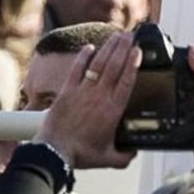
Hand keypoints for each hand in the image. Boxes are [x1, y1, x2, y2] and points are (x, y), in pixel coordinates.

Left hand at [33, 31, 139, 168]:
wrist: (55, 150)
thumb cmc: (81, 153)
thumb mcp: (109, 158)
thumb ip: (125, 155)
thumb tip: (134, 153)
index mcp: (112, 110)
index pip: (126, 81)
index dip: (133, 63)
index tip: (138, 50)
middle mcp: (99, 96)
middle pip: (115, 66)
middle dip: (124, 48)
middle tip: (130, 35)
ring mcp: (82, 91)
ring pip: (98, 63)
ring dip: (108, 48)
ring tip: (116, 36)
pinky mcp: (67, 90)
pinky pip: (77, 68)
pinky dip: (83, 56)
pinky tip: (89, 47)